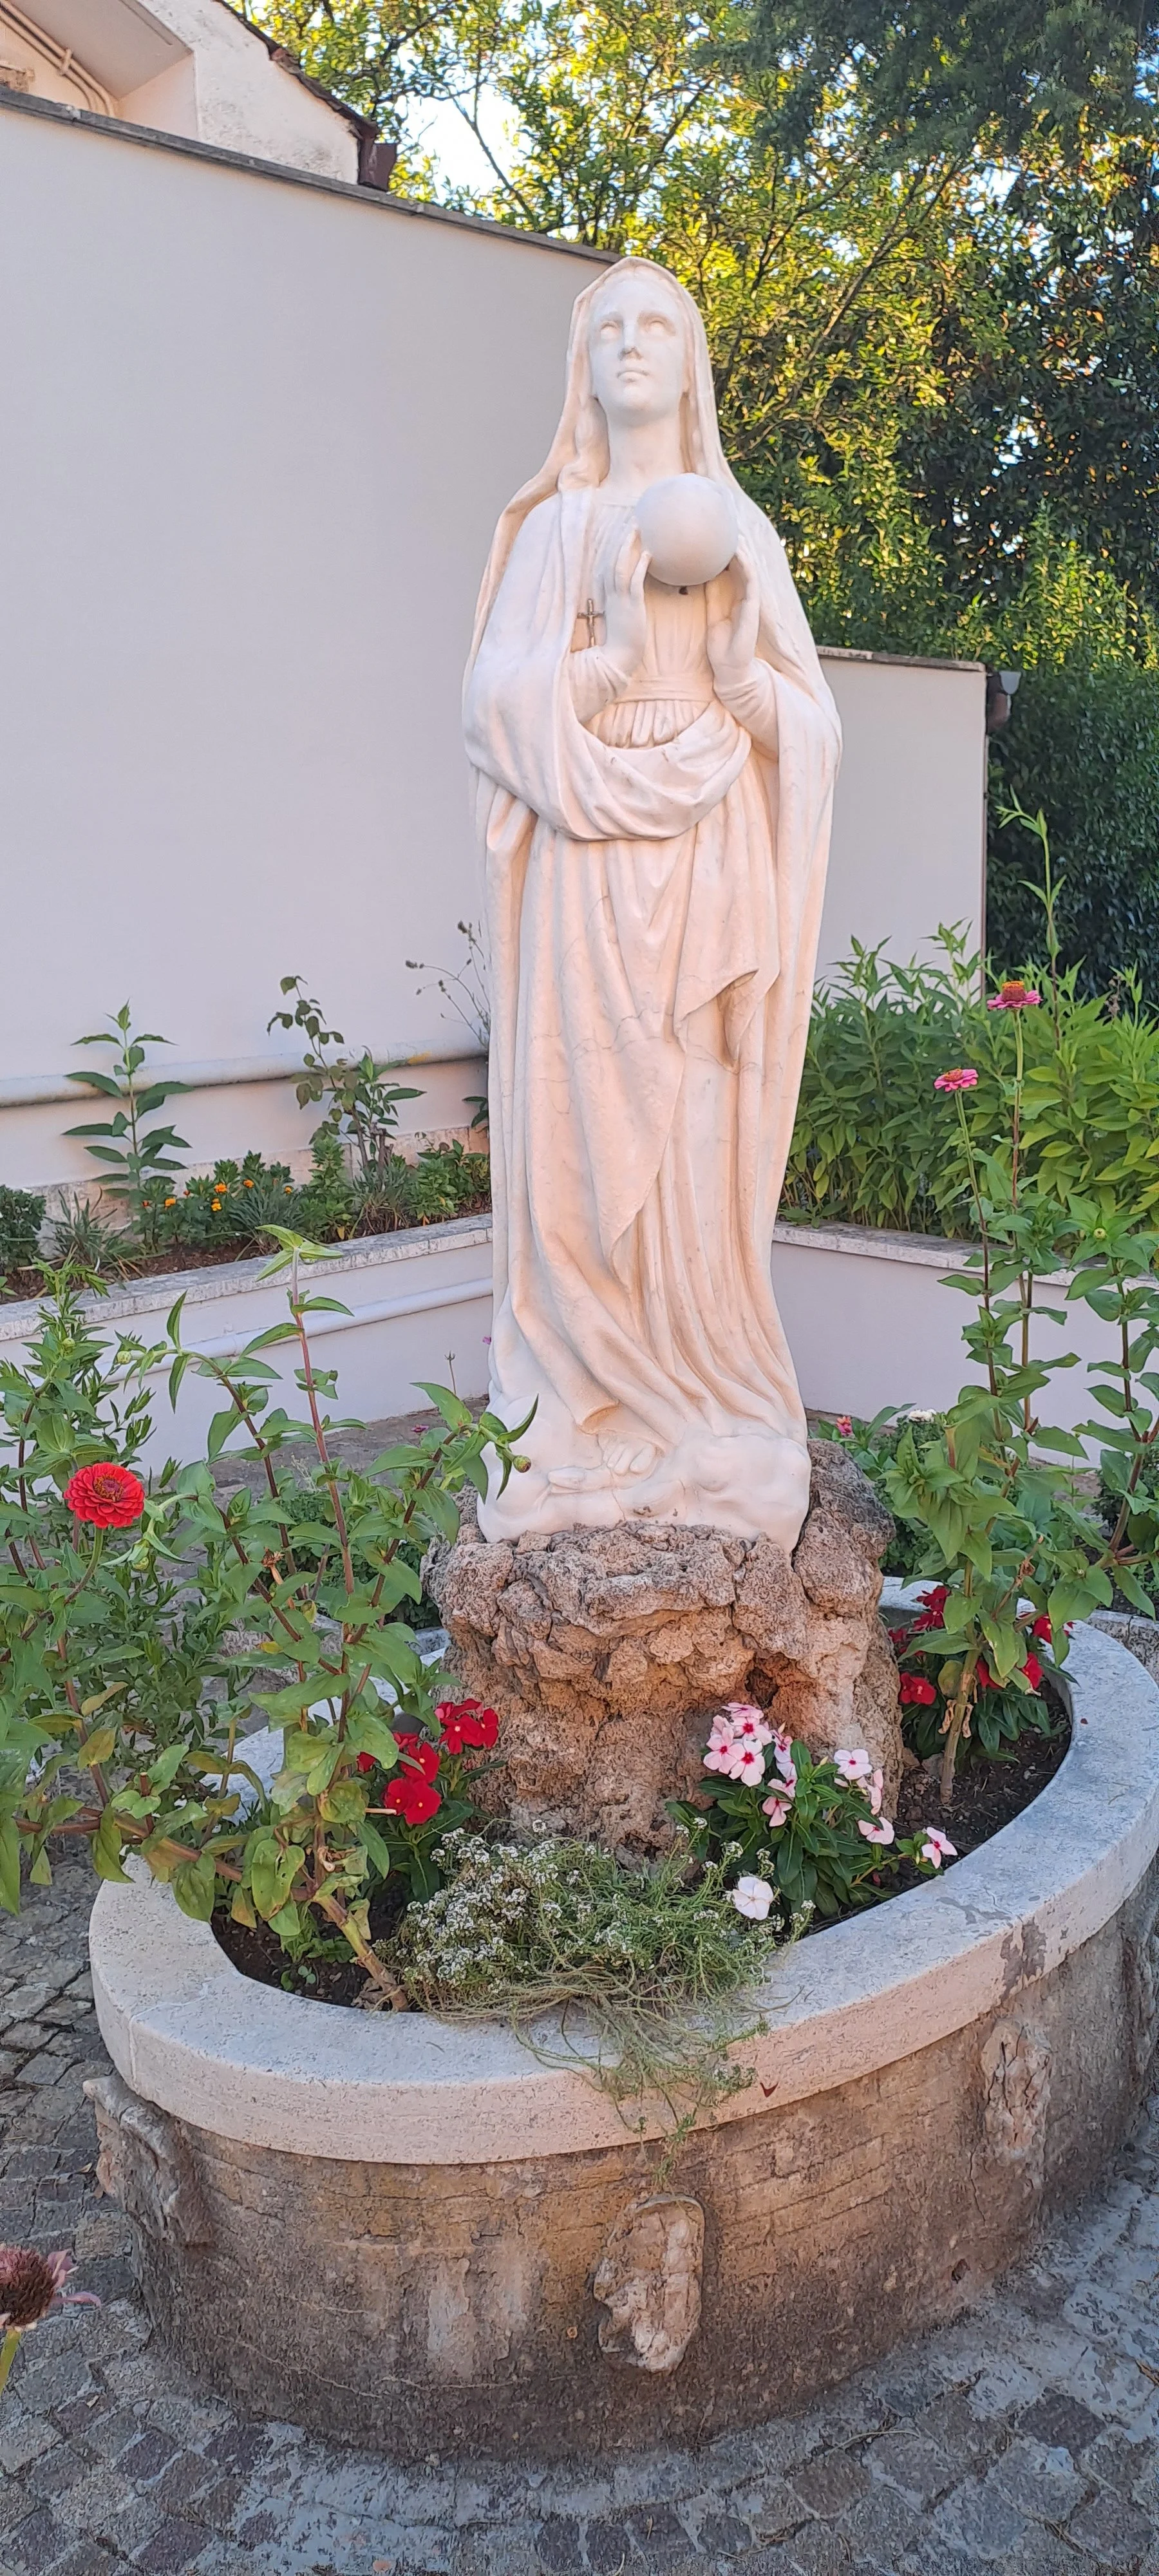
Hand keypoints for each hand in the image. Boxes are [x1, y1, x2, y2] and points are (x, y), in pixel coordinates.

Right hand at [600, 529, 648, 679]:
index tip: (624, 533)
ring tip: (637, 529)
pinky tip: (649, 554)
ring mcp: (620, 599)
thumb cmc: (622, 642)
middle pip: (614, 559)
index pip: (610, 566)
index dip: (616, 548)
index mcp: (608, 596)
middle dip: (621, 539)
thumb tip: (634, 596)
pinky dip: (640, 566)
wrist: (619, 658)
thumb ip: (625, 604)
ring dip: (628, 546)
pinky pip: (634, 581)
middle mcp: (611, 594)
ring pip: (621, 565)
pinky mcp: (631, 605)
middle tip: (632, 522)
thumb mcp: (623, 618)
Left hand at [707, 543, 760, 692]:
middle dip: (734, 545)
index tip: (713, 533)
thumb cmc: (719, 646)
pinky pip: (751, 581)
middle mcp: (743, 595)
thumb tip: (697, 573)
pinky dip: (746, 566)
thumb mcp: (710, 613)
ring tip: (734, 531)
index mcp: (732, 596)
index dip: (723, 550)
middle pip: (740, 564)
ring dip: (742, 550)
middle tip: (724, 524)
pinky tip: (739, 552)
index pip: (730, 567)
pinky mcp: (754, 607)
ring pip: (748, 568)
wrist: (729, 669)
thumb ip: (708, 593)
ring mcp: (750, 600)